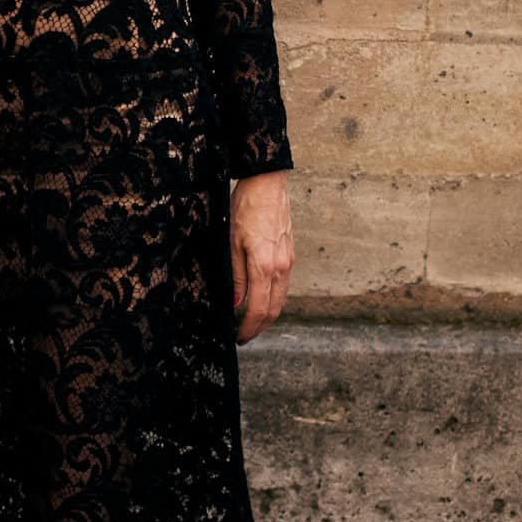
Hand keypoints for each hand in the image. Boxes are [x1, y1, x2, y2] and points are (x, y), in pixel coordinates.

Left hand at [229, 169, 291, 344]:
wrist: (267, 184)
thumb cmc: (246, 208)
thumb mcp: (232, 242)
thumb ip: (236, 276)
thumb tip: (237, 302)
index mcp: (264, 266)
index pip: (258, 309)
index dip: (249, 328)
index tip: (239, 338)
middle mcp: (281, 267)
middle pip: (274, 310)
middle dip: (259, 327)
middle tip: (244, 336)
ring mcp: (288, 261)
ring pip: (281, 299)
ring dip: (268, 316)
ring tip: (252, 323)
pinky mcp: (289, 254)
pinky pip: (284, 286)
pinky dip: (274, 299)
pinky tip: (263, 300)